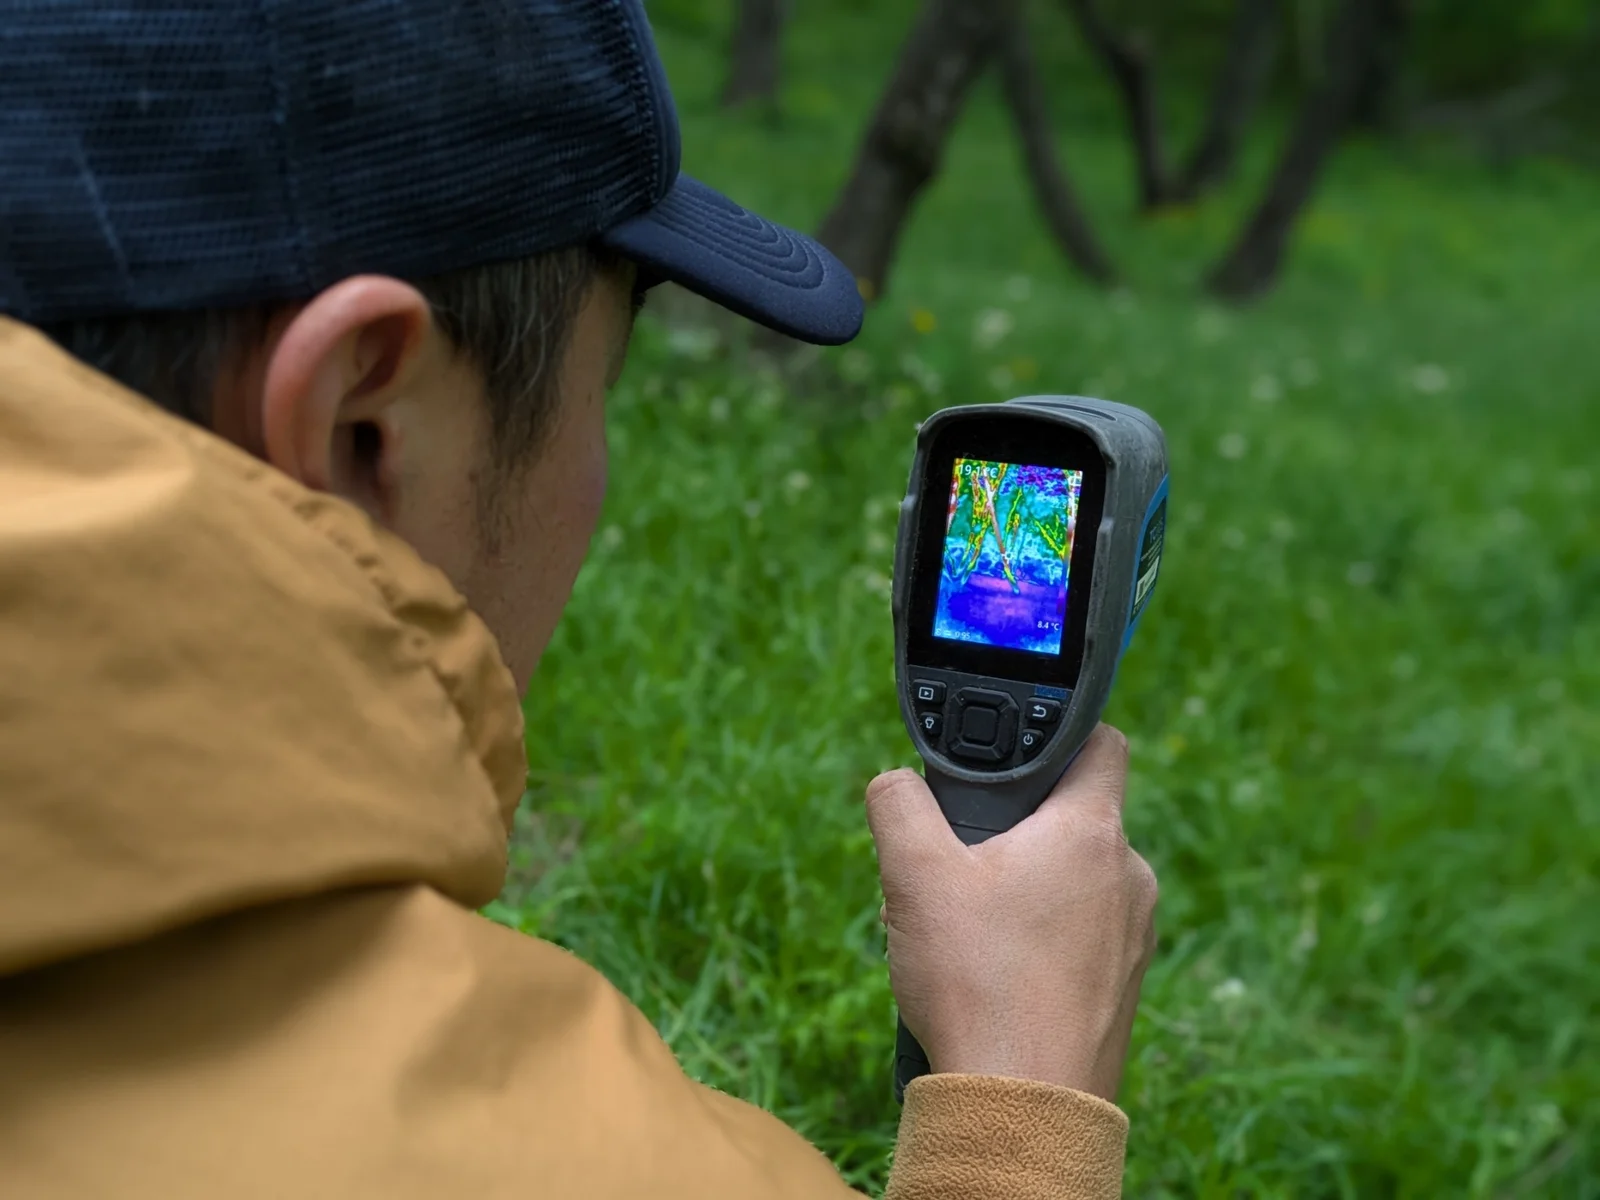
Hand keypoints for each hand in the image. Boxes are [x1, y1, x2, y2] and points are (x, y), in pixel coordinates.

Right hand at [865, 724, 1156, 1101]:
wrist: (1022, 1107)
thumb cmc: (979, 985)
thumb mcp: (914, 875)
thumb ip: (898, 803)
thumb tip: (895, 782)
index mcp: (1090, 832)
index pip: (1099, 743)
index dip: (1059, 733)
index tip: (1013, 755)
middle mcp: (1129, 877)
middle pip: (1072, 819)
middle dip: (1015, 830)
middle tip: (961, 861)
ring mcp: (1133, 937)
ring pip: (1072, 882)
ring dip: (1023, 889)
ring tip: (967, 928)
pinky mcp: (1121, 987)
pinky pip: (1078, 937)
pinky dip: (1038, 940)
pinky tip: (991, 972)